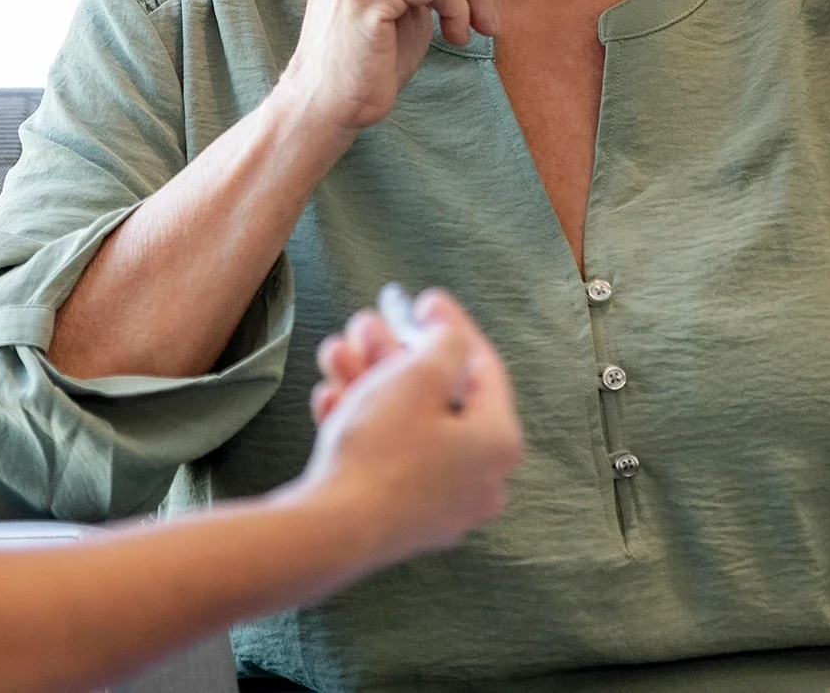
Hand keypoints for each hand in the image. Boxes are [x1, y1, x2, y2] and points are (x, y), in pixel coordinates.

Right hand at [290, 291, 524, 567]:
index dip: (451, 325)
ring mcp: (442, 504)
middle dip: (395, 355)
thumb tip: (452, 336)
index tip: (423, 299)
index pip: (483, 368)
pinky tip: (329, 398)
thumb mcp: (419, 377)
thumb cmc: (384, 450)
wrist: (333, 530)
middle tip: (367, 325)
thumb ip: (446, 343)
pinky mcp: (403, 519)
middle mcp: (481, 478)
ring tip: (336, 352)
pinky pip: (388, 457)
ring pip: (407, 425)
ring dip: (370, 383)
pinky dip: (362, 424)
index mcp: (500, 443)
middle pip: (439, 397)